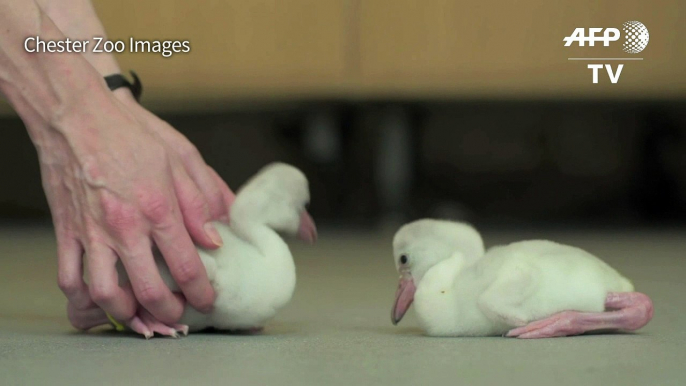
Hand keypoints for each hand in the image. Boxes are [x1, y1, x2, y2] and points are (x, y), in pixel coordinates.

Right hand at [37, 91, 231, 327]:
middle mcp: (125, 227)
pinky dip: (83, 297)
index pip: (186, 266)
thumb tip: (216, 237)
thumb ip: (203, 200)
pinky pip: (69, 277)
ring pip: (105, 293)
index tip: (207, 301)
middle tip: (177, 315)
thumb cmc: (131, 133)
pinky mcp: (67, 230)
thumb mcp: (182, 158)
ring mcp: (92, 232)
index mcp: (158, 208)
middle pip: (149, 290)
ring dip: (126, 313)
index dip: (201, 292)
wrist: (76, 115)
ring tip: (141, 313)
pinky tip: (101, 297)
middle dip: (168, 312)